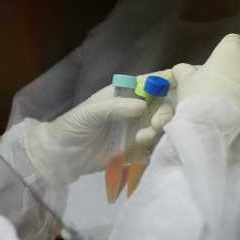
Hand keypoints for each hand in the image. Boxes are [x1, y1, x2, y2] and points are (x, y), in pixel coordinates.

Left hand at [24, 76, 170, 186]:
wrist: (61, 157)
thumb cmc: (72, 127)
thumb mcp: (90, 113)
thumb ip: (115, 108)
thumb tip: (143, 106)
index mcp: (122, 94)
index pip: (148, 83)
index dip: (165, 81)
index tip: (179, 86)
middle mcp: (133, 111)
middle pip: (161, 105)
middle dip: (163, 113)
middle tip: (154, 125)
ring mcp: (134, 130)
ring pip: (160, 126)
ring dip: (157, 131)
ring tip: (142, 139)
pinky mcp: (133, 151)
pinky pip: (153, 147)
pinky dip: (154, 148)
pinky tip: (145, 150)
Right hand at [171, 34, 239, 138]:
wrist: (222, 128)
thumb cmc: (201, 98)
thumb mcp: (186, 83)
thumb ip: (185, 72)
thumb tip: (181, 69)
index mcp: (234, 49)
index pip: (232, 43)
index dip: (223, 57)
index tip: (214, 71)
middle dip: (237, 76)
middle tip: (220, 95)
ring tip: (230, 112)